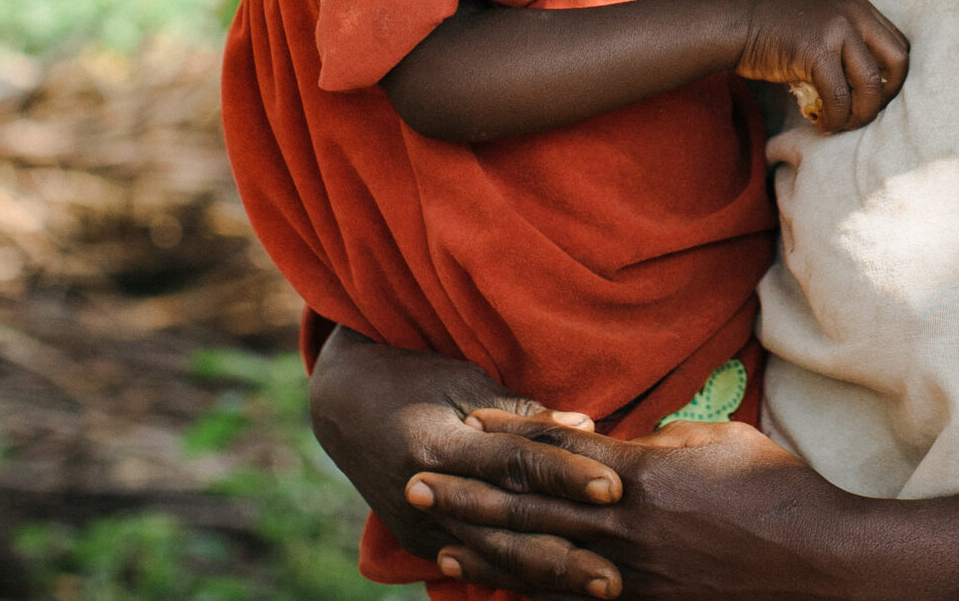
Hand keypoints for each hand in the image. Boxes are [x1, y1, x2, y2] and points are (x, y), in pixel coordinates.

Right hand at [306, 328, 625, 597]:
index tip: (614, 487)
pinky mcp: (420, 542)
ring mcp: (420, 526)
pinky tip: (555, 595)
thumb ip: (523, 413)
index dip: (564, 476)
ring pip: (493, 559)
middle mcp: (425, 493)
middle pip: (505, 528)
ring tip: (600, 589)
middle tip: (614, 576)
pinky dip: (518, 580)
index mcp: (438, 444)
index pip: (513, 464)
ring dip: (549, 578)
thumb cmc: (414, 379)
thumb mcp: (464, 381)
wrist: (343, 405)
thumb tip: (587, 427)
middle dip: (563, 555)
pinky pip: (477, 566)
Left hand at [421, 412, 863, 600]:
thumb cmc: (775, 487)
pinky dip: (535, 595)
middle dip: (468, 496)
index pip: (557, 449)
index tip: (465, 423)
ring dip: (485, 554)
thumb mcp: (715, 441)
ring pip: (540, 562)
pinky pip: (576, 600)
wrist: (816, 560)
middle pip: (530, 507)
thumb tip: (621, 444)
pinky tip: (503, 594)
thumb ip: (658, 442)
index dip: (508, 434)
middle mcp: (623, 524)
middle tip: (413, 484)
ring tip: (439, 547)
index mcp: (640, 473)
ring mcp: (630, 573)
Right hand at [733, 0, 909, 131]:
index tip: (873, 100)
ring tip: (842, 124)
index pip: (900, 46)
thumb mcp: (825, 28)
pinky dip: (835, 118)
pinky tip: (822, 124)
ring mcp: (837, 29)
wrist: (736, 25)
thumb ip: (852, 48)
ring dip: (861, 114)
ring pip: (871, 84)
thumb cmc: (779, 35)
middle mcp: (855, 13)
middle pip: (898, 62)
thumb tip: (878, 92)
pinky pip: (839, 96)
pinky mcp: (816, 50)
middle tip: (864, 114)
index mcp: (861, 8)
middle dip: (886, 96)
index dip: (894, 80)